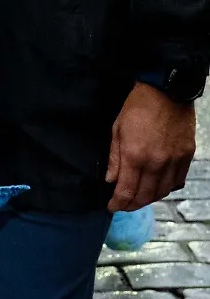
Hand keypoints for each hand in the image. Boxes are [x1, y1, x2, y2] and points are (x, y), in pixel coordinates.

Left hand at [106, 81, 195, 211]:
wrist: (166, 91)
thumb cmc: (137, 107)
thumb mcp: (117, 130)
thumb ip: (114, 159)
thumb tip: (110, 180)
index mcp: (135, 156)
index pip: (126, 191)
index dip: (118, 203)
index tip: (112, 207)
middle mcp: (156, 162)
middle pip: (145, 196)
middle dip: (132, 205)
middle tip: (124, 206)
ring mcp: (174, 160)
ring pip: (163, 192)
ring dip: (149, 199)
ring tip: (139, 198)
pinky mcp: (187, 155)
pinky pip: (178, 181)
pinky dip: (167, 188)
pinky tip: (158, 187)